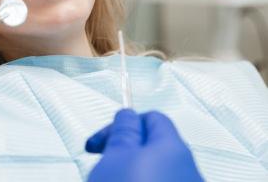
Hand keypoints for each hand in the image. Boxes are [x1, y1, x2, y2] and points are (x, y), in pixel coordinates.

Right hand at [85, 109, 203, 181]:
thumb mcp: (116, 155)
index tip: (100, 141)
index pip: (151, 118)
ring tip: (111, 179)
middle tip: (103, 162)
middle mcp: (188, 168)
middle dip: (125, 150)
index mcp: (173, 147)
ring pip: (156, 170)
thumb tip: (127, 114)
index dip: (122, 124)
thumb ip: (123, 130)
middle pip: (154, 146)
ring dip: (131, 171)